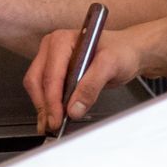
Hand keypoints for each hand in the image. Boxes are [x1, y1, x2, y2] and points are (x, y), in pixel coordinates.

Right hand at [24, 24, 143, 133]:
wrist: (129, 52)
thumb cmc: (121, 51)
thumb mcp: (110, 65)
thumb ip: (91, 85)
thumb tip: (74, 108)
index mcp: (62, 40)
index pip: (51, 74)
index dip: (52, 99)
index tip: (57, 118)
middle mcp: (52, 47)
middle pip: (37, 80)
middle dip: (44, 105)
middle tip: (53, 125)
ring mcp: (52, 59)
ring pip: (37, 86)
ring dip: (43, 107)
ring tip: (51, 124)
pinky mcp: (56, 70)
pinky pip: (44, 89)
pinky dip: (47, 104)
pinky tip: (53, 116)